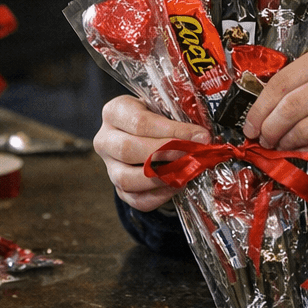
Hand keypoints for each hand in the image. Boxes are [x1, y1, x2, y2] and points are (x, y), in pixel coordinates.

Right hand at [93, 95, 210, 212]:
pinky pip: (135, 199)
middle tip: (193, 156)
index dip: (172, 131)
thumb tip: (202, 138)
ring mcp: (109, 167)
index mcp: (114, 112)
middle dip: (165, 154)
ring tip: (185, 172)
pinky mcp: (118, 188)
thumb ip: (178, 118)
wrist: (143, 135)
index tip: (200, 136)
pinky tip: (177, 186)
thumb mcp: (163, 109)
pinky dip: (158, 196)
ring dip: (160, 178)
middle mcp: (105, 139)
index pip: (139, 122)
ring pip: (126, 179)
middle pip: (128, 150)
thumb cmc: (156, 118)